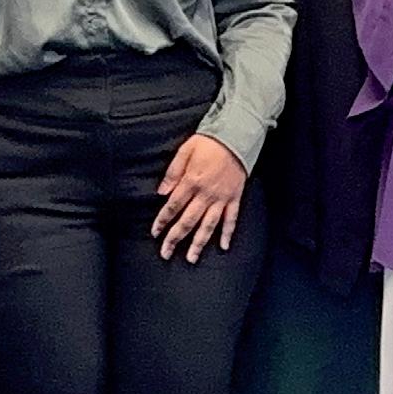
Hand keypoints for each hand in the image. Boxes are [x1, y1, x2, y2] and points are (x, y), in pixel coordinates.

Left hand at [153, 134, 247, 261]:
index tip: (155, 232)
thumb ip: (172, 172)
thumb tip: (161, 193)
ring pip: (209, 225)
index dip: (162, 221)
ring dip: (199, 243)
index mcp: (192, 181)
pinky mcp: (235, 197)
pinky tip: (224, 246)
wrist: (237, 135)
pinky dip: (228, 233)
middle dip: (175, 238)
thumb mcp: (185, 150)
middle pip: (188, 221)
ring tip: (191, 258)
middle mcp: (206, 194)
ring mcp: (222, 198)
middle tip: (166, 253)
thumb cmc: (209, 141)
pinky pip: (232, 218)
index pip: (173, 206)